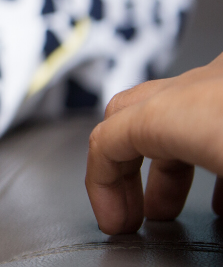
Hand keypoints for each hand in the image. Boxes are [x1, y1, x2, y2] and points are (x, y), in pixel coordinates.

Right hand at [86, 53, 222, 234]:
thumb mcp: (222, 163)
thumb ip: (213, 197)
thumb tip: (215, 225)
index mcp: (180, 111)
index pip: (107, 139)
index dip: (99, 186)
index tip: (113, 222)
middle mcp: (200, 85)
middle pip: (131, 113)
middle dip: (121, 167)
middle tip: (128, 210)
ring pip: (174, 108)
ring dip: (163, 159)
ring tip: (168, 204)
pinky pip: (210, 111)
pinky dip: (201, 145)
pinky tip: (220, 186)